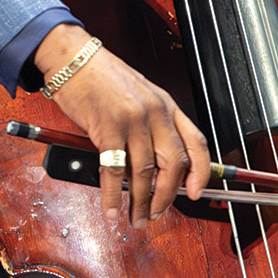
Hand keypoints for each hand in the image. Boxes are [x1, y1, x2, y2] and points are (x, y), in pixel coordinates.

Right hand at [33, 24, 210, 227]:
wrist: (75, 59)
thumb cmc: (105, 78)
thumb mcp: (141, 95)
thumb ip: (153, 125)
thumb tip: (156, 166)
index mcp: (167, 105)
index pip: (196, 142)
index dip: (201, 171)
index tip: (196, 192)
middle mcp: (155, 112)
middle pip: (173, 163)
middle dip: (167, 196)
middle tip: (158, 213)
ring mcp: (132, 120)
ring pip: (145, 172)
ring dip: (141, 202)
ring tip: (137, 218)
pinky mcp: (107, 128)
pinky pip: (114, 171)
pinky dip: (113, 196)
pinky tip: (112, 208)